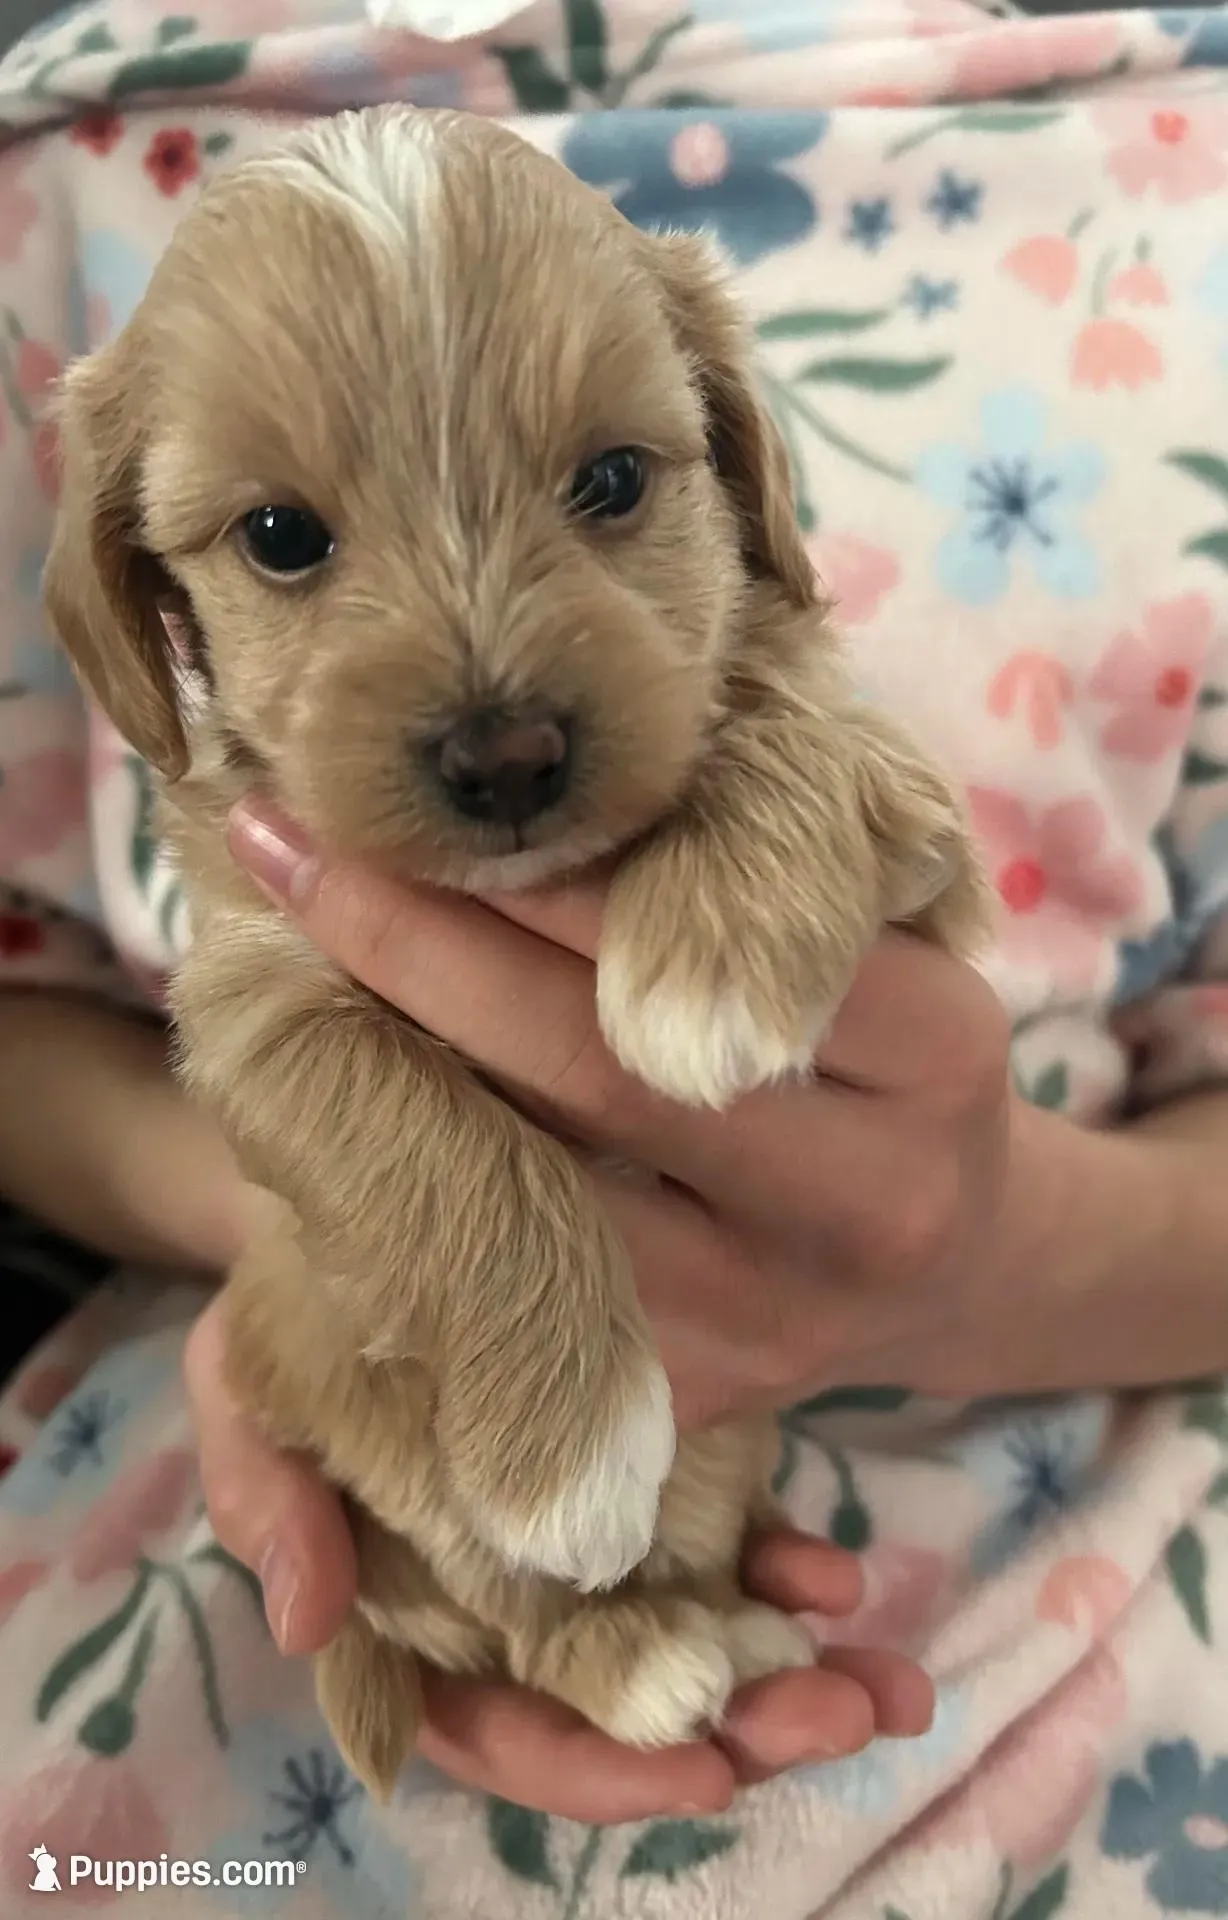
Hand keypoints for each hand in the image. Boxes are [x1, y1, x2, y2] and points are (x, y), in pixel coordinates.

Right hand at [185, 1294, 931, 1821]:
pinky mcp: (660, 1471)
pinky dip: (790, 1573)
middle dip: (734, 1732)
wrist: (385, 1195)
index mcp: (416, 1616)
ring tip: (889, 1687)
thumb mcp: (252, 1383)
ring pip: (698, 1646)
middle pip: (629, 1708)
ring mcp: (600, 1539)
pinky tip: (841, 1570)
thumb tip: (304, 1621)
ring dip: (792, 1679)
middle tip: (833, 1719)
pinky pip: (734, 1548)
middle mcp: (520, 1599)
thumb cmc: (298, 1303)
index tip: (694, 1767)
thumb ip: (268, 1496)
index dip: (591, 1769)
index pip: (500, 1730)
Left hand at [226, 797, 1098, 1417]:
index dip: (531, 870)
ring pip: (538, 1198)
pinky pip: (524, 1297)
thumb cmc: (889, 1059)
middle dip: (420, 952)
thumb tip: (512, 798)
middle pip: (598, 1071)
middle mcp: (868, 1203)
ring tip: (288, 979)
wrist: (965, 1259)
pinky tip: (346, 1121)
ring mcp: (777, 1324)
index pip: (704, 939)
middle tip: (290, 860)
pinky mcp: (699, 1401)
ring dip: (395, 1081)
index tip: (388, 789)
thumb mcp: (878, 942)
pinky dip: (423, 1200)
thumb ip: (743, 875)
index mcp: (935, 1052)